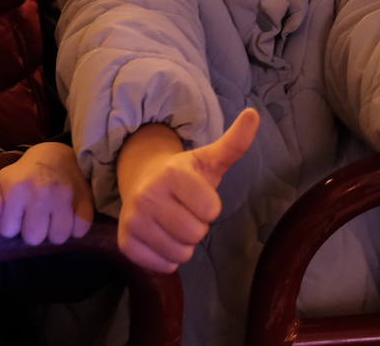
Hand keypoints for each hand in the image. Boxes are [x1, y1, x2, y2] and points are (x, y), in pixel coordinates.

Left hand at [0, 141, 92, 245]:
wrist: (57, 155)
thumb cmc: (25, 173)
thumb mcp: (1, 181)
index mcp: (18, 189)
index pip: (8, 230)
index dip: (9, 225)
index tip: (16, 215)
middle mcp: (42, 193)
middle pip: (34, 238)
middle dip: (32, 231)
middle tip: (34, 218)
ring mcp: (66, 197)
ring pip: (58, 237)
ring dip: (53, 232)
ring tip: (51, 219)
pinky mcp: (85, 199)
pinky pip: (80, 230)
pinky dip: (74, 228)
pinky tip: (67, 218)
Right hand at [117, 109, 258, 273]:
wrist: (142, 181)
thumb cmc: (185, 174)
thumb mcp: (210, 158)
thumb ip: (235, 143)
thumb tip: (254, 114)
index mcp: (173, 173)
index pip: (211, 210)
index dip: (210, 206)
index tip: (199, 196)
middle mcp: (148, 195)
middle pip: (195, 233)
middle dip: (198, 225)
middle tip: (186, 210)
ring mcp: (133, 220)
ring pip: (180, 253)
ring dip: (184, 243)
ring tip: (174, 222)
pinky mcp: (125, 243)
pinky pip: (163, 265)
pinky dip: (168, 257)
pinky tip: (162, 236)